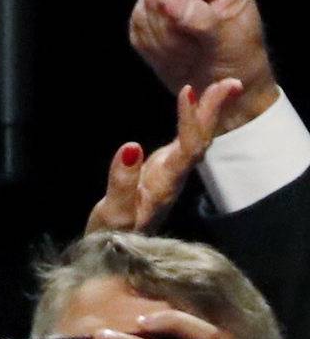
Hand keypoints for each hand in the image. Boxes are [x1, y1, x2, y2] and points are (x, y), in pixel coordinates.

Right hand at [87, 79, 244, 235]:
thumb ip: (123, 183)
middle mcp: (174, 178)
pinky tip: (192, 106)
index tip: (188, 92)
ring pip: (196, 141)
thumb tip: (132, 148)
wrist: (115, 256)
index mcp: (165, 185)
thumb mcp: (113, 214)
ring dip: (207, 114)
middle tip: (228, 82)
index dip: (191, 122)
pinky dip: (191, 121)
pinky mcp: (163, 172)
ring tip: (217, 87)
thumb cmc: (110, 238)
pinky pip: (185, 142)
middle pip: (201, 142)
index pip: (188, 149)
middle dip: (213, 112)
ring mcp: (171, 175)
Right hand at [128, 0, 276, 132]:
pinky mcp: (149, 6)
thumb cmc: (239, 58)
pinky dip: (154, 47)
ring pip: (145, 9)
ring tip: (190, 54)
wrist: (226, 81)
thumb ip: (202, 19)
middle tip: (196, 50)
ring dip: (164, 42)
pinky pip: (137, 24)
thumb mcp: (228, 41)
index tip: (183, 25)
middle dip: (171, 27)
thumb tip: (170, 1)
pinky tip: (177, 54)